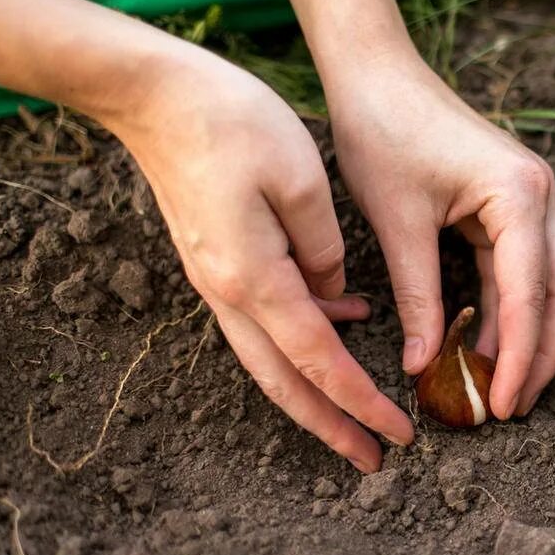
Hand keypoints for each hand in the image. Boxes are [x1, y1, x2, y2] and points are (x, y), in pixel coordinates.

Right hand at [109, 49, 412, 471]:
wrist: (155, 94)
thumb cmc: (232, 122)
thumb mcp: (301, 180)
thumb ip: (325, 249)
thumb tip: (337, 296)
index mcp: (256, 278)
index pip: (320, 361)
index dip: (361, 403)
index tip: (399, 435)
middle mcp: (229, 292)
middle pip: (285, 382)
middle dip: (332, 427)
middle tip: (374, 460)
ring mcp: (218, 280)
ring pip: (270, 359)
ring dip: (315, 394)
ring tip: (359, 416)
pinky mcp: (218, 262)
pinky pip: (265, 319)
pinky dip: (304, 337)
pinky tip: (346, 320)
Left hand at [326, 58, 554, 418]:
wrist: (376, 72)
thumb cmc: (382, 132)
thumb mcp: (397, 223)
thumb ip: (419, 297)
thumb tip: (425, 365)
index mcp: (520, 195)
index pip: (530, 294)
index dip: (520, 357)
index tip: (505, 404)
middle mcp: (541, 196)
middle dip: (542, 354)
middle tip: (514, 407)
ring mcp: (532, 198)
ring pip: (549, 284)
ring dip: (529, 336)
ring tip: (503, 387)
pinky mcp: (512, 203)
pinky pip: (522, 268)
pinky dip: (509, 309)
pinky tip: (488, 345)